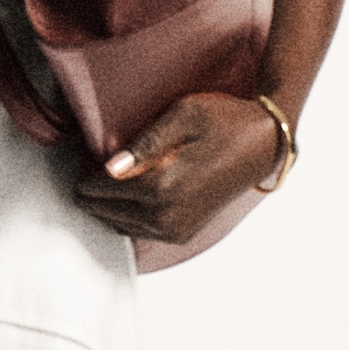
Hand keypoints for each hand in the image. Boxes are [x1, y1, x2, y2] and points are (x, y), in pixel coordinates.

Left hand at [73, 89, 281, 245]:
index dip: (84, 169)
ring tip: (105, 177)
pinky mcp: (181, 234)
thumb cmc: (226, 121)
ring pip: (116, 224)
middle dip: (91, 188)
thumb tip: (110, 167)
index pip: (98, 188)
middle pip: (102, 210)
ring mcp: (174, 230)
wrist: (265, 145)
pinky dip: (123, 215)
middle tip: (88, 163)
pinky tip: (125, 193)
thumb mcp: (184, 115)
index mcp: (162, 186)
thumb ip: (145, 142)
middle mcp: (166, 216)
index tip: (83, 154)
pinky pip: (136, 231)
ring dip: (105, 204)